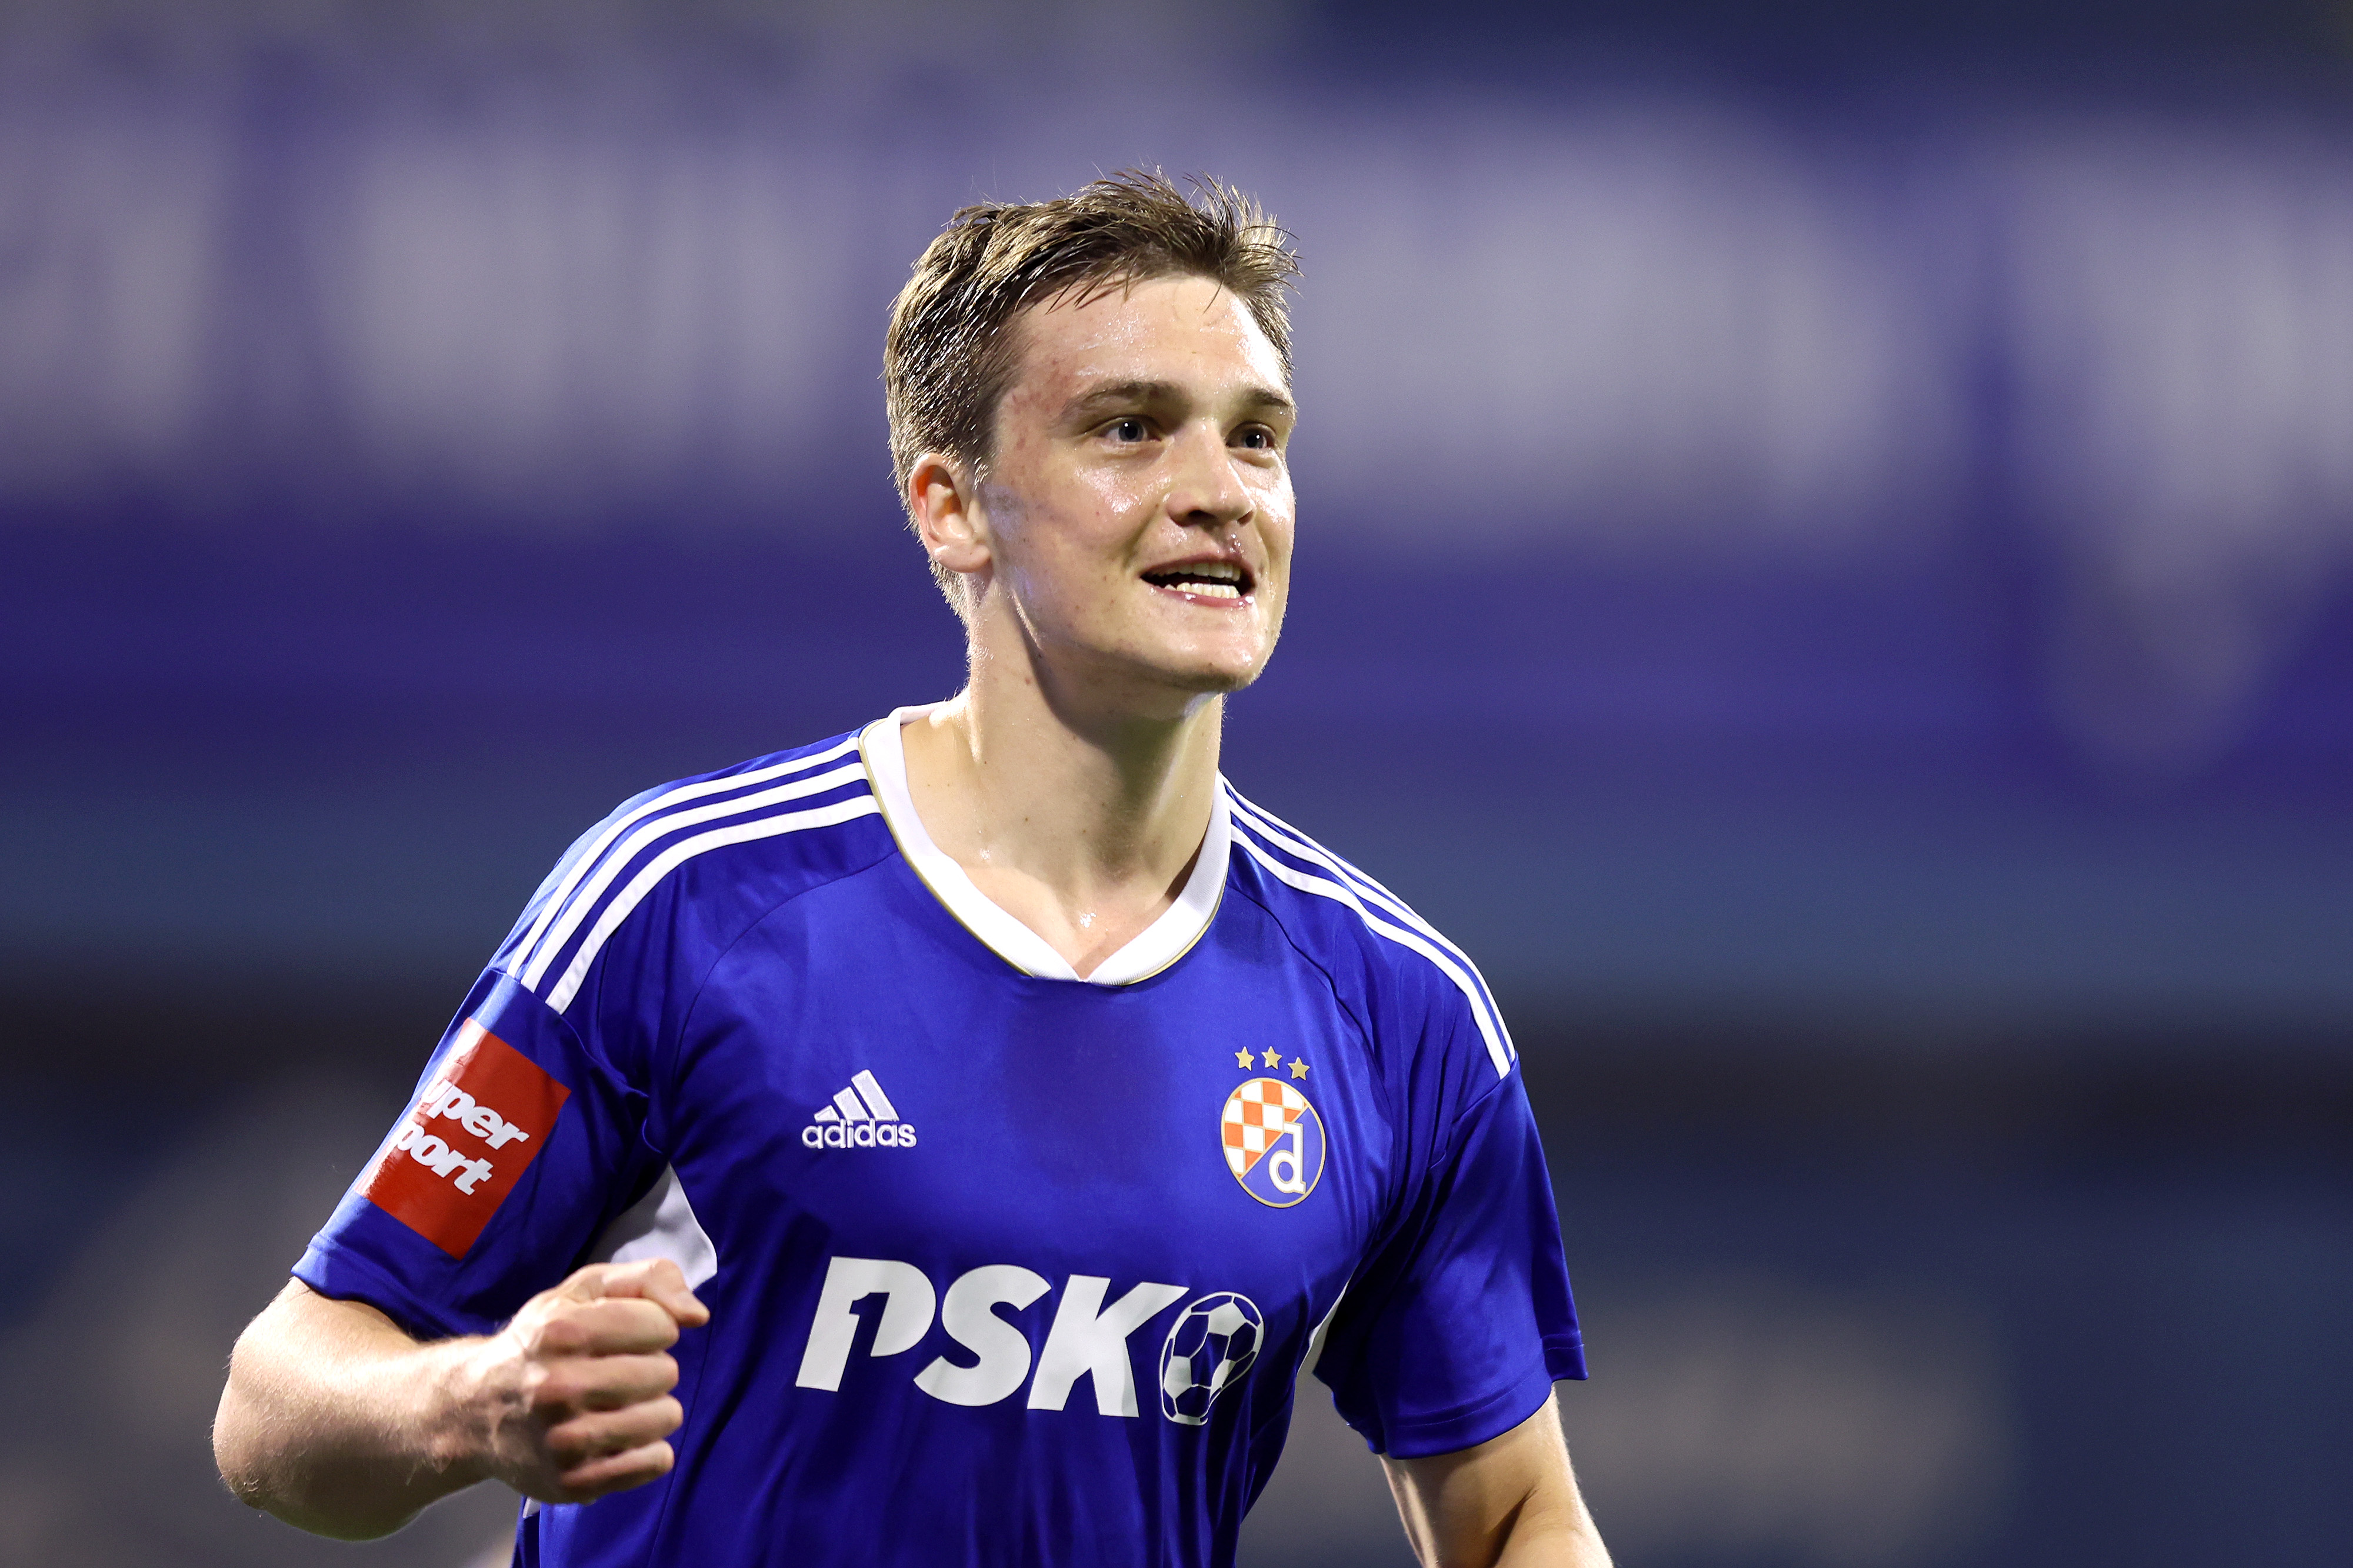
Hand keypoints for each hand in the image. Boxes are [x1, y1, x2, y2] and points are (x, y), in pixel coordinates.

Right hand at [461, 1259, 710, 1503]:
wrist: (475, 1410)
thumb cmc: (543, 1342)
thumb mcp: (585, 1290)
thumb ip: (649, 1279)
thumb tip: (697, 1315)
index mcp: (560, 1331)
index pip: (660, 1326)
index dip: (653, 1328)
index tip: (627, 1336)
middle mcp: (557, 1387)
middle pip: (665, 1372)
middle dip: (652, 1368)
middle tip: (617, 1373)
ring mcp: (563, 1440)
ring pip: (665, 1417)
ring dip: (655, 1408)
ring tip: (621, 1404)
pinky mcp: (572, 1482)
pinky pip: (655, 1462)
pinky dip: (649, 1449)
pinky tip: (621, 1437)